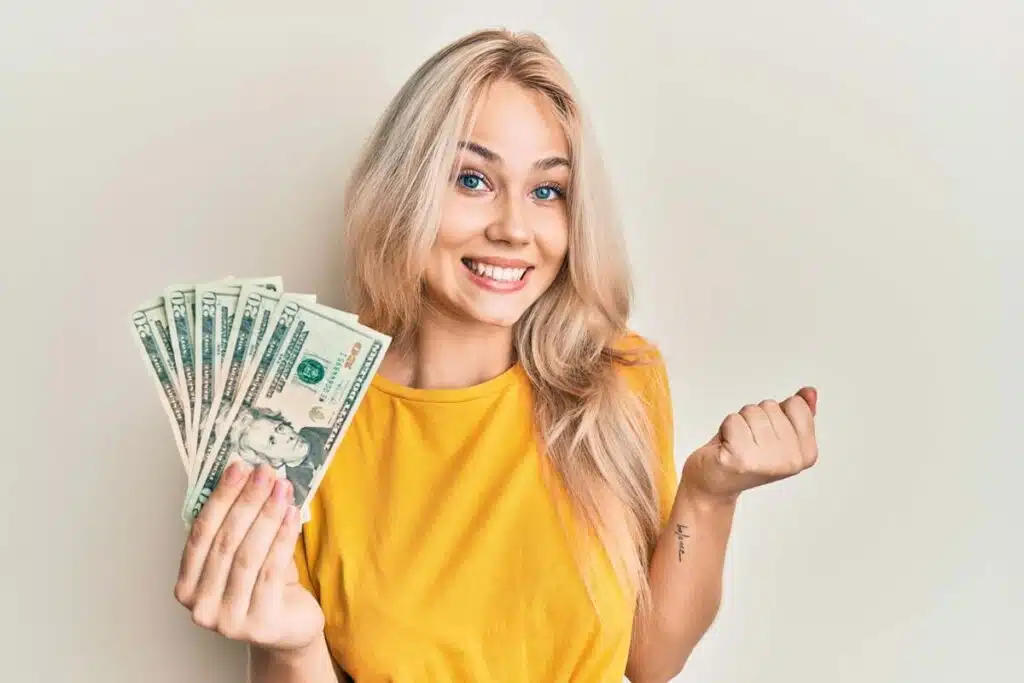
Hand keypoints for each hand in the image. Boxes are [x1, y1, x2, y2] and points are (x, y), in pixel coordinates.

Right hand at [174, 462, 323, 653]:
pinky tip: (292, 515)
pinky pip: (271, 571)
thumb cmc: (263, 586)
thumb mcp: (241, 556)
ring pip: (248, 555)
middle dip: (247, 501)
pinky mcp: (259, 624)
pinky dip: (282, 538)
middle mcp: (201, 606)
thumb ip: (234, 526)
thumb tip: (246, 475)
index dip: (220, 498)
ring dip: (267, 515)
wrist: (289, 627)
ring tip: (282, 488)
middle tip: (265, 472)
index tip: (238, 467)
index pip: (200, 533)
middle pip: (225, 542)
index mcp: (187, 586)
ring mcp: (227, 619)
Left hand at [682, 387, 818, 502]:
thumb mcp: (777, 432)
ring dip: (740, 422)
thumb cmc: (744, 455)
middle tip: (749, 441)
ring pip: (751, 411)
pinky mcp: (740, 459)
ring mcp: (767, 461)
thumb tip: (809, 392)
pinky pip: (733, 419)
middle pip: (771, 406)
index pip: (796, 404)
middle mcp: (791, 460)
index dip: (777, 413)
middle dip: (755, 418)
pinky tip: (727, 447)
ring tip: (737, 443)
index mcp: (806, 453)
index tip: (767, 434)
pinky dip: (726, 428)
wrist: (714, 483)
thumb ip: (797, 413)